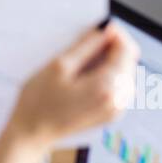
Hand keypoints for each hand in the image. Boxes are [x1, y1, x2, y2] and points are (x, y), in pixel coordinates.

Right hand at [8, 21, 138, 146]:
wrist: (32, 135)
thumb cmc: (39, 102)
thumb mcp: (59, 65)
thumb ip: (87, 45)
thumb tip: (106, 30)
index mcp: (108, 86)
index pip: (127, 49)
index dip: (114, 33)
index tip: (98, 27)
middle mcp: (118, 100)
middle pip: (129, 60)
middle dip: (112, 47)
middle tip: (85, 43)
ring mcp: (116, 109)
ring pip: (125, 72)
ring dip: (109, 60)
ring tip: (81, 61)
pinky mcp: (111, 114)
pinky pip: (118, 86)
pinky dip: (107, 75)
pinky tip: (85, 76)